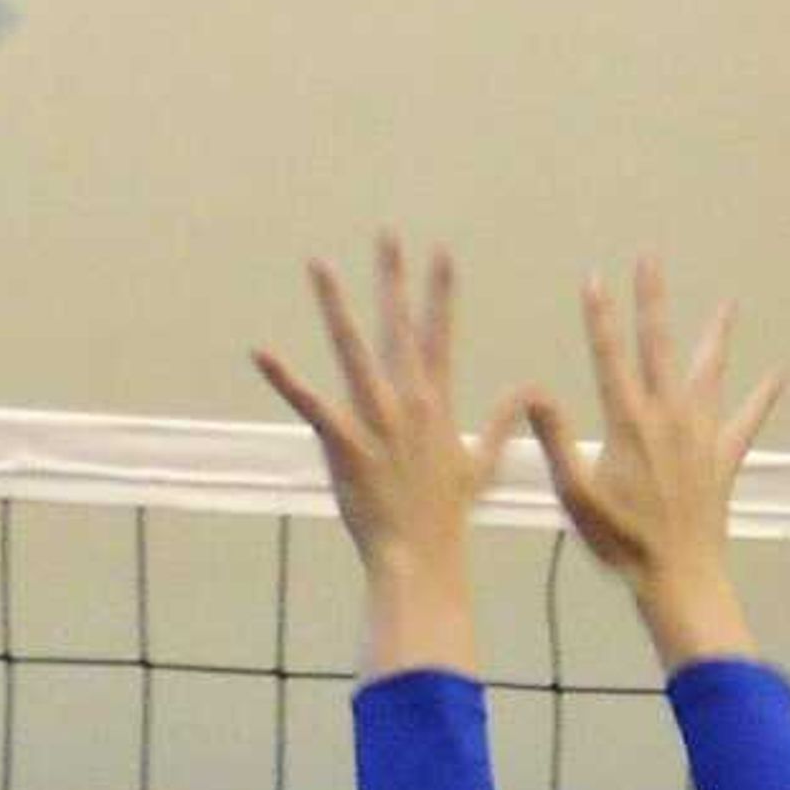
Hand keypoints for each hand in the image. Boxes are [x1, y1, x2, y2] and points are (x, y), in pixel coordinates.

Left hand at [253, 235, 523, 584]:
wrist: (421, 555)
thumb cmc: (447, 515)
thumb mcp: (482, 465)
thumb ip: (501, 424)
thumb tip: (529, 392)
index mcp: (437, 403)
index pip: (440, 334)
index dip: (440, 292)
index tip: (441, 252)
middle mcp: (409, 401)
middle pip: (399, 327)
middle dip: (394, 279)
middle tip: (388, 234)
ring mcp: (377, 420)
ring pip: (353, 349)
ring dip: (335, 304)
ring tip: (318, 264)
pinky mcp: (346, 442)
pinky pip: (311, 403)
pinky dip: (284, 378)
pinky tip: (260, 352)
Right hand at [524, 256, 786, 665]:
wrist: (678, 575)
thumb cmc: (620, 541)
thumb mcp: (574, 493)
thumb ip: (554, 438)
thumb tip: (532, 391)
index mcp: (627, 423)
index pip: (608, 356)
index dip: (599, 316)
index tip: (594, 277)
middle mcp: (668, 418)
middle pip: (659, 346)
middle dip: (652, 300)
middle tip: (651, 258)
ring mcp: (701, 435)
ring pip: (709, 372)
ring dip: (716, 336)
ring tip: (727, 304)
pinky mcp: (724, 458)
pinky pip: (747, 419)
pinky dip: (762, 397)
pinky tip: (779, 374)